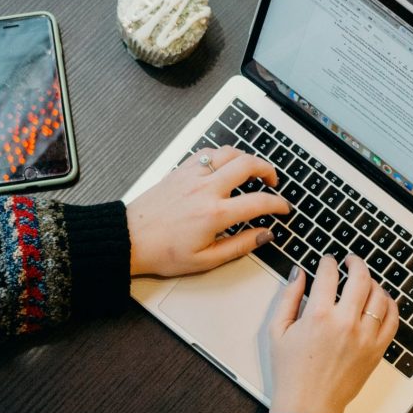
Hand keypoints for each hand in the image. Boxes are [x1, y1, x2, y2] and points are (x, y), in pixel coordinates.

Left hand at [126, 145, 289, 276]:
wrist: (129, 239)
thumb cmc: (163, 252)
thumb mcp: (207, 260)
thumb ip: (240, 245)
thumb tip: (264, 235)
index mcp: (215, 214)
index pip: (259, 202)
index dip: (278, 203)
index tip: (284, 208)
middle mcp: (205, 189)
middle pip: (248, 164)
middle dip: (268, 169)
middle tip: (273, 181)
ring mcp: (192, 176)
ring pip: (228, 152)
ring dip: (246, 158)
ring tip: (252, 171)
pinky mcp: (180, 170)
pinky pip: (207, 153)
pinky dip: (222, 156)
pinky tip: (225, 167)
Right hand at [269, 255, 398, 412]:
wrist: (309, 405)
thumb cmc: (290, 372)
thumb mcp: (278, 331)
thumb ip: (289, 297)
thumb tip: (298, 273)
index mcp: (318, 316)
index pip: (329, 274)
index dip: (328, 262)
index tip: (327, 261)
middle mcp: (345, 323)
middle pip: (360, 278)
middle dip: (355, 263)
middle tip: (351, 261)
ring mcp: (365, 336)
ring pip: (380, 296)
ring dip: (373, 282)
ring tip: (365, 281)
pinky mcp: (376, 350)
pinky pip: (393, 320)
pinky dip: (390, 305)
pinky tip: (381, 301)